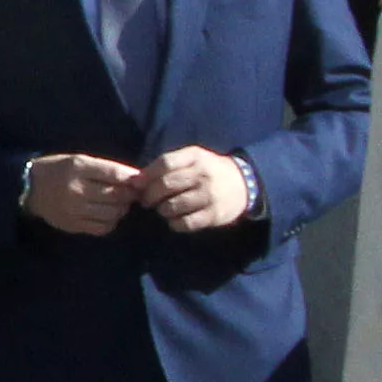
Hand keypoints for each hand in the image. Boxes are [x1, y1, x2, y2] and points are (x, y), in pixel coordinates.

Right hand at [21, 152, 138, 235]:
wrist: (30, 189)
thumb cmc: (59, 170)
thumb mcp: (79, 160)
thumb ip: (107, 168)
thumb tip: (137, 178)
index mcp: (78, 167)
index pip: (114, 173)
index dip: (133, 178)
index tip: (141, 180)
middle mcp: (76, 189)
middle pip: (116, 195)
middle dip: (129, 194)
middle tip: (131, 192)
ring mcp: (74, 210)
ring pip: (112, 213)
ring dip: (122, 208)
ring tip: (119, 203)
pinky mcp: (73, 225)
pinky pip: (103, 228)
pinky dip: (111, 222)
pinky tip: (108, 215)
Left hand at [142, 145, 256, 232]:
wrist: (244, 183)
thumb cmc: (209, 170)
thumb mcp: (194, 158)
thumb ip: (168, 164)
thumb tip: (137, 179)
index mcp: (195, 157)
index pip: (165, 163)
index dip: (147, 175)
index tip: (137, 185)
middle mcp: (202, 175)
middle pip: (166, 185)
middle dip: (150, 195)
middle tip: (146, 201)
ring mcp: (209, 196)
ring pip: (173, 206)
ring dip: (162, 210)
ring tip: (163, 209)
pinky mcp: (214, 215)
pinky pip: (186, 223)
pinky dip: (175, 224)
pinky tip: (175, 220)